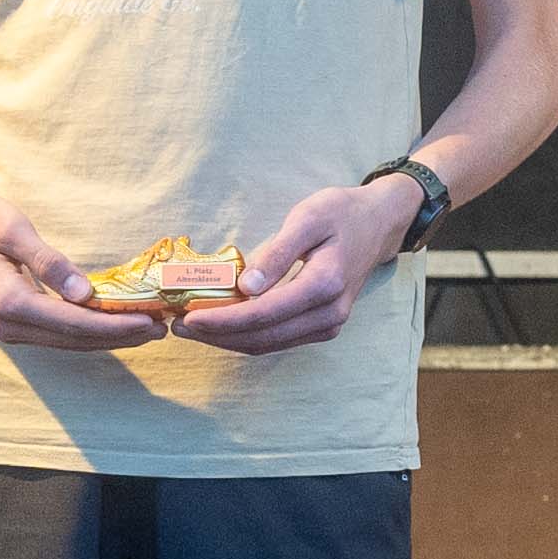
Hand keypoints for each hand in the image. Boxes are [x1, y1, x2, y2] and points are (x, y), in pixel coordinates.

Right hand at [0, 187, 161, 351]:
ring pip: (65, 342)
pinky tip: (108, 324)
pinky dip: (84, 332)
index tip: (152, 321)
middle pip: (74, 340)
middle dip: (119, 336)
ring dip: (104, 338)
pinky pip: (53, 334)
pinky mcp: (7, 322)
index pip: (75, 322)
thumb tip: (86, 294)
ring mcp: (4, 327)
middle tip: (160, 328)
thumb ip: (50, 263)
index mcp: (9, 301)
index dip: (116, 326)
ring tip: (143, 329)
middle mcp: (6, 324)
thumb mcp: (13, 229)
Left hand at [174, 176, 421, 355]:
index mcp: (324, 286)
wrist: (380, 224)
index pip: (262, 315)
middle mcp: (328, 315)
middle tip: (177, 326)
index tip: (187, 317)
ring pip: (268, 345)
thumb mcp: (308, 218)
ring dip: (228, 340)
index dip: (222, 321)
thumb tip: (246, 287)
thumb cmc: (342, 213)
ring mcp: (328, 326)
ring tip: (192, 328)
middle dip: (216, 336)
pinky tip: (221, 325)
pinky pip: (277, 340)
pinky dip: (246, 336)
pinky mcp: (322, 327)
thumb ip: (278, 253)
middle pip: (261, 338)